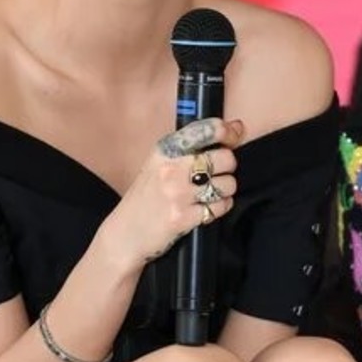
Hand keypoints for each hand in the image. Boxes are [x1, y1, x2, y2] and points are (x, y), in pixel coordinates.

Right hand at [106, 116, 243, 267]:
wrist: (124, 235)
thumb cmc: (145, 199)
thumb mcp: (159, 165)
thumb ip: (193, 148)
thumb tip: (237, 127)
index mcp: (166, 150)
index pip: (208, 130)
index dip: (229, 132)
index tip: (234, 136)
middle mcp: (172, 168)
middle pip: (225, 158)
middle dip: (227, 168)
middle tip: (215, 176)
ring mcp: (178, 194)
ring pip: (227, 184)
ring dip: (225, 191)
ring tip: (209, 195)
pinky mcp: (184, 217)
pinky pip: (220, 207)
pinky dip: (219, 208)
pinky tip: (205, 209)